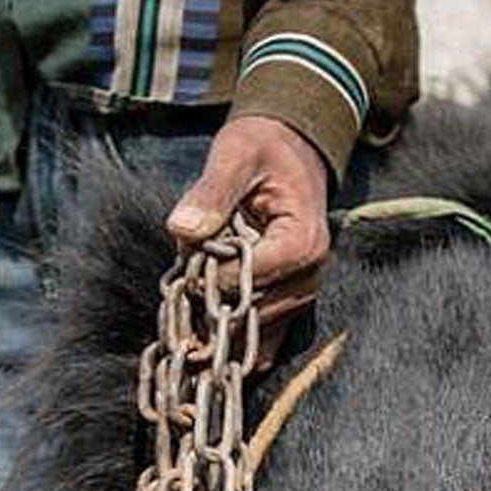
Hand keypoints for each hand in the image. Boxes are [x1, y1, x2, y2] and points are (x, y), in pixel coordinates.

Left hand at [167, 115, 332, 330]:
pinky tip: (202, 339)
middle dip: (212, 303)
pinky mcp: (288, 304)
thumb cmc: (265, 149)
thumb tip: (183, 229)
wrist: (290, 152)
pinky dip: (231, 342)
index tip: (187, 264)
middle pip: (252, 311)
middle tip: (181, 288)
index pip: (251, 278)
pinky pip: (262, 341)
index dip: (212, 276)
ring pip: (254, 332)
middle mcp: (309, 277)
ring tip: (188, 310)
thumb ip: (211, 192)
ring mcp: (300, 295)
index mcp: (303, 242)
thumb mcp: (237, 154)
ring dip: (217, 324)